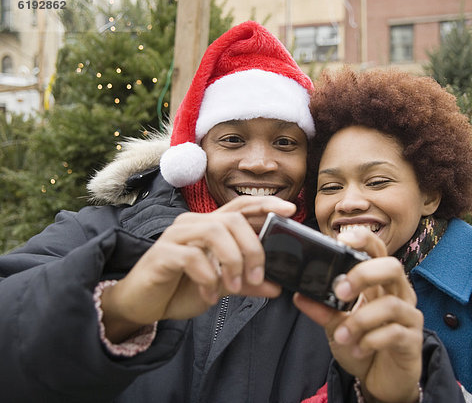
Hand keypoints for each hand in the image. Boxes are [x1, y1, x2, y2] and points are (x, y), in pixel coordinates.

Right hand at [101, 196, 295, 341]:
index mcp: (209, 226)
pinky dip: (208, 278)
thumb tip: (276, 287)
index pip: (241, 206)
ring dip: (232, 261)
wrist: (141, 305)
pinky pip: (192, 257)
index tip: (291, 210)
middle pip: (233, 219)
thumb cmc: (180, 288)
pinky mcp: (162, 253)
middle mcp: (193, 224)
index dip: (266, 204)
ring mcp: (176, 236)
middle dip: (253, 247)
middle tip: (259, 276)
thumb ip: (247, 283)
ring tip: (234, 286)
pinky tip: (210, 296)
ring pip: (214, 231)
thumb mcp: (221, 286)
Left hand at [294, 228, 422, 402]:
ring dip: (361, 319)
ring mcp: (409, 316)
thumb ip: (321, 309)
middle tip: (340, 291)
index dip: (364, 239)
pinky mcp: (413, 340)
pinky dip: (370, 340)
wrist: (380, 381)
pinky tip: (358, 349)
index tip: (342, 240)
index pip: (378, 251)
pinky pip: (394, 333)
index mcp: (380, 284)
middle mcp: (398, 294)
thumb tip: (300, 294)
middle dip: (364, 274)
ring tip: (342, 335)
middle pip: (392, 267)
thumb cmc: (362, 346)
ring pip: (392, 304)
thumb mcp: (335, 327)